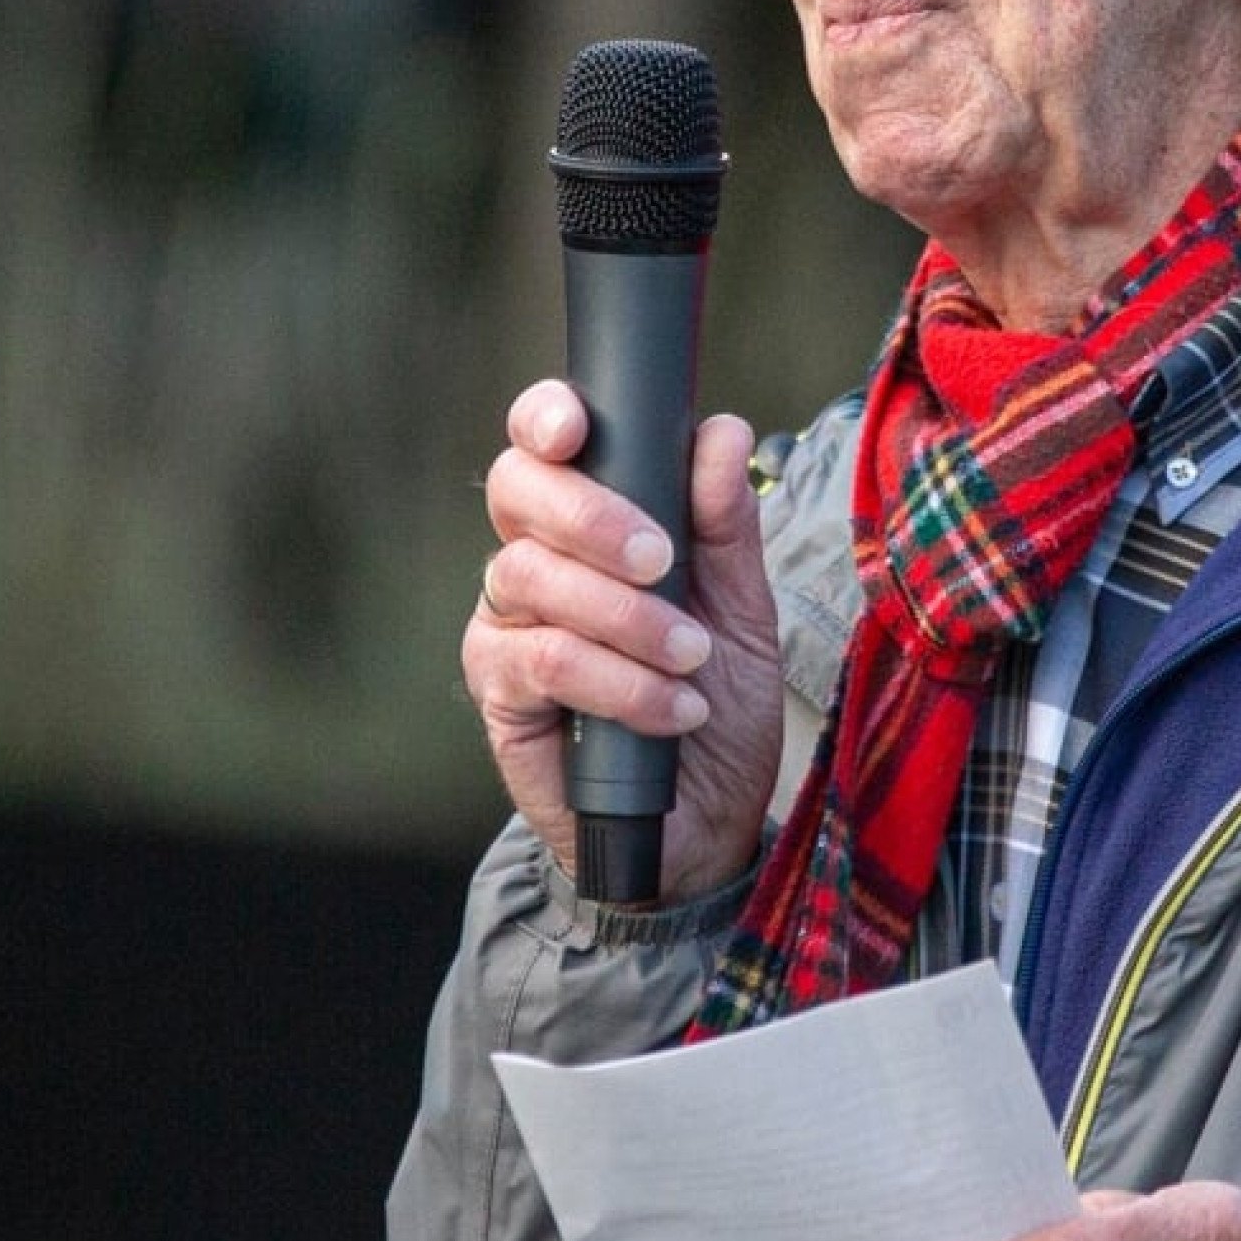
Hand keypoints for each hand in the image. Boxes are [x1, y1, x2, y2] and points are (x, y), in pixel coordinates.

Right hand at [465, 380, 785, 900]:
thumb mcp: (741, 608)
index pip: (541, 447)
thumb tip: (720, 432)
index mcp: (585, 524)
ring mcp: (506, 625)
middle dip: (591, 517)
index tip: (577, 428)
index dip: (544, 418)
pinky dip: (617, 682)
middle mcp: (532, 562)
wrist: (703, 822)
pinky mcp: (499, 693)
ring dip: (626, 618)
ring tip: (691, 659)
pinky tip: (670, 709)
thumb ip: (725, 524)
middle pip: (518, 492)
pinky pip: (543, 660)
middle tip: (662, 562)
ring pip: (532, 577)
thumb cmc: (713, 704)